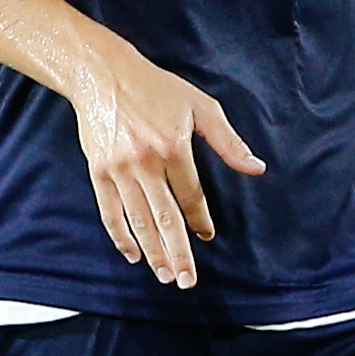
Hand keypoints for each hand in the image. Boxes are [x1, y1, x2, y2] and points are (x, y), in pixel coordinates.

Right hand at [72, 45, 265, 288]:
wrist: (103, 74)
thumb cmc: (156, 88)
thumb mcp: (200, 106)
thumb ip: (229, 141)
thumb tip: (256, 168)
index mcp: (173, 147)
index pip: (191, 196)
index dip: (200, 219)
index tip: (207, 235)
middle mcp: (145, 162)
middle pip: (165, 218)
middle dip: (178, 253)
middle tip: (188, 281)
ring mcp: (119, 169)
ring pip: (139, 220)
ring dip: (153, 251)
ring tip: (166, 275)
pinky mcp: (98, 171)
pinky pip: (109, 212)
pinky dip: (121, 236)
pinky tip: (134, 255)